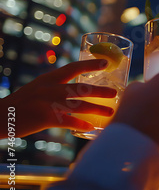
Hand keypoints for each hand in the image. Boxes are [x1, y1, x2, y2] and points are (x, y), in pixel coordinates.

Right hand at [1, 60, 116, 137]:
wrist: (0, 116)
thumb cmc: (22, 104)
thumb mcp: (38, 89)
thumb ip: (56, 87)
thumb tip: (80, 89)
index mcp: (49, 78)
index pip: (73, 67)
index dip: (91, 64)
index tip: (107, 62)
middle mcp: (49, 88)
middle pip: (80, 87)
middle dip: (100, 90)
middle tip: (115, 92)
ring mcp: (47, 102)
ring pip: (78, 105)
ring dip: (97, 108)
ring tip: (110, 111)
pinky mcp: (44, 118)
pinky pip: (68, 121)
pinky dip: (81, 124)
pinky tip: (91, 127)